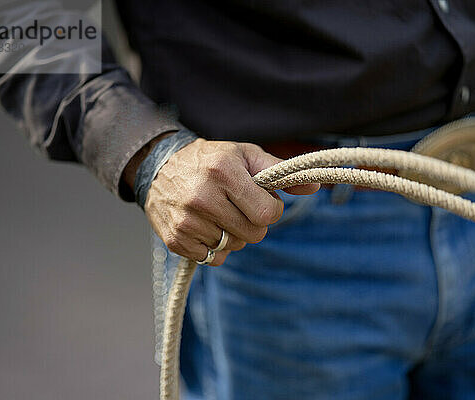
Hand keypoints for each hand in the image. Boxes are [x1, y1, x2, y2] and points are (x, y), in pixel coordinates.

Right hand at [144, 138, 319, 265]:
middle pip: (254, 234)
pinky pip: (213, 258)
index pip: (267, 214)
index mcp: (223, 173)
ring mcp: (186, 221)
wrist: (159, 166)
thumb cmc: (211, 160)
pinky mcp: (175, 240)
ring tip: (220, 214)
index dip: (271, 210)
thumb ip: (280, 172)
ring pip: (234, 247)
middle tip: (240, 208)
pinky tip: (207, 227)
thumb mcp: (245, 156)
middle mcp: (202, 197)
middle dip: (254, 224)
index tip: (262, 201)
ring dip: (234, 234)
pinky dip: (216, 247)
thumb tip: (315, 187)